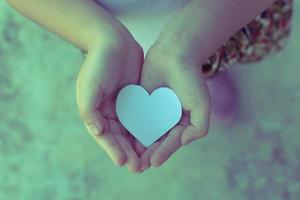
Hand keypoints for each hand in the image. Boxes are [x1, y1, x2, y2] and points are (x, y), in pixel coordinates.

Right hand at [76, 32, 144, 172]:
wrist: (114, 41)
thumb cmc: (99, 63)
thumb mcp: (90, 85)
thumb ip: (89, 109)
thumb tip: (96, 131)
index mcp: (96, 112)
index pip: (105, 136)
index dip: (113, 150)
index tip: (123, 162)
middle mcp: (109, 112)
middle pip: (119, 137)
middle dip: (128, 153)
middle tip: (138, 168)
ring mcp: (124, 106)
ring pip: (132, 131)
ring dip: (138, 146)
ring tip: (148, 160)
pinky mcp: (137, 100)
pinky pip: (142, 118)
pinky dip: (147, 130)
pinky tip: (156, 139)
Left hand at [139, 42, 211, 169]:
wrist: (174, 54)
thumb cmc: (191, 79)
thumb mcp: (202, 105)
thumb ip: (199, 128)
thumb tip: (183, 142)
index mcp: (183, 123)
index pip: (172, 142)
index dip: (164, 152)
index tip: (153, 162)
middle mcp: (168, 120)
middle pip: (157, 141)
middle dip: (149, 154)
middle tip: (138, 167)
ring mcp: (154, 112)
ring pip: (145, 133)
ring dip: (138, 147)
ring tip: (130, 158)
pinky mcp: (141, 104)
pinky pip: (135, 119)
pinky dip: (130, 129)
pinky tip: (122, 138)